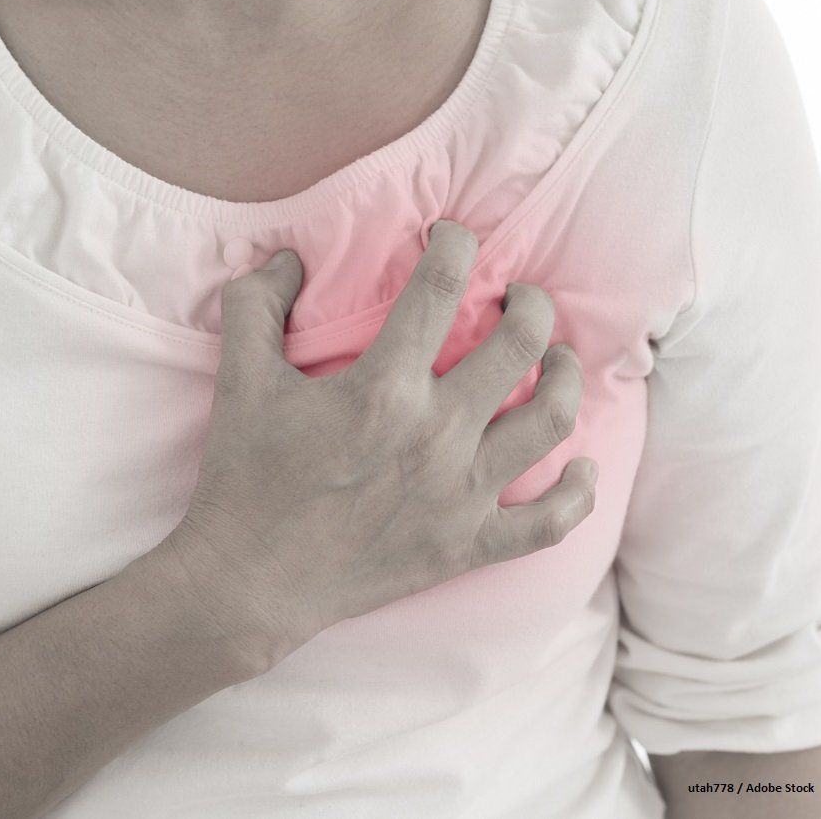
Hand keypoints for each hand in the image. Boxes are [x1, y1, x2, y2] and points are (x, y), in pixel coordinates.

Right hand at [159, 219, 597, 661]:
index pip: (442, 286)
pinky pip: (551, 521)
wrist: (248, 584)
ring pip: (553, 421)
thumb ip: (255, 304)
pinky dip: (578, 491)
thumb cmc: (243, 478)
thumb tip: (287, 258)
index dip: (456, 243)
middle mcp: (436, 436)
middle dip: (530, 303)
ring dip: (565, 376)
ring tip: (556, 359)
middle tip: (516, 295)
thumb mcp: (238, 379)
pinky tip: (582, 467)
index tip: (450, 236)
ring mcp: (460, 494)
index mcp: (383, 388)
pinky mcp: (468, 546)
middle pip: (522, 344)